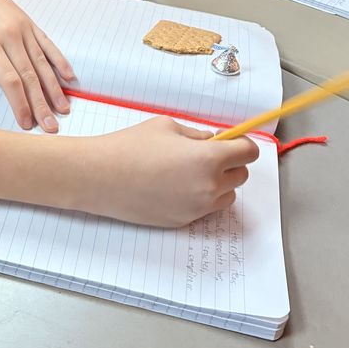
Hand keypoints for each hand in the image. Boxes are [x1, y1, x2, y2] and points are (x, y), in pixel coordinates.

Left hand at [0, 0, 73, 131]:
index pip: (9, 80)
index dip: (20, 104)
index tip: (26, 123)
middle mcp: (9, 35)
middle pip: (30, 76)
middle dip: (41, 104)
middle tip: (51, 126)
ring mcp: (22, 27)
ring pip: (42, 63)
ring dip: (54, 88)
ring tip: (63, 108)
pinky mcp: (29, 22)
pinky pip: (48, 44)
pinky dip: (60, 61)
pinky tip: (70, 77)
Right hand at [85, 117, 258, 226]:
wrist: (100, 176)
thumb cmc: (129, 147)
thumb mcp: (167, 126)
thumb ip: (197, 135)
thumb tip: (213, 141)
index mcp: (208, 159)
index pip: (248, 153)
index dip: (241, 143)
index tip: (233, 140)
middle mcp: (208, 187)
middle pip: (241, 175)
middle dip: (229, 162)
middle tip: (206, 153)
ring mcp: (196, 208)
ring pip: (227, 195)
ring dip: (219, 182)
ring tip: (191, 171)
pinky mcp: (183, 221)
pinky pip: (205, 208)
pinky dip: (200, 196)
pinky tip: (175, 184)